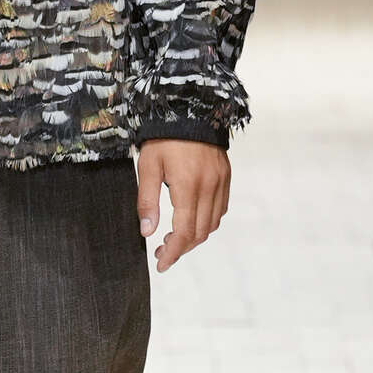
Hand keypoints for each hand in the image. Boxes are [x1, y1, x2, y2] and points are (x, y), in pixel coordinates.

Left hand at [136, 139, 229, 271]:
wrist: (190, 108)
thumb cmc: (164, 137)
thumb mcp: (148, 166)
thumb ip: (147, 200)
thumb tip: (147, 232)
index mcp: (188, 186)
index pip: (184, 232)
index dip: (173, 253)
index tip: (161, 264)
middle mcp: (210, 187)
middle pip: (200, 233)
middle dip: (182, 248)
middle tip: (162, 252)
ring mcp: (221, 182)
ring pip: (213, 223)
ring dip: (195, 237)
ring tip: (174, 238)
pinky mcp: (226, 177)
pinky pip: (220, 209)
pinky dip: (207, 221)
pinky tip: (191, 219)